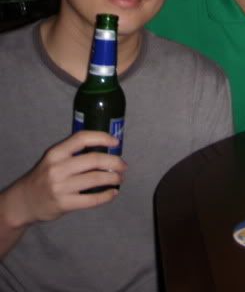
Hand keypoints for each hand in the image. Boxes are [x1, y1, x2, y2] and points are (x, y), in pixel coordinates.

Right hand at [2, 131, 125, 228]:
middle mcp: (57, 168)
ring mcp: (60, 187)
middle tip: (123, 166)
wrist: (24, 201)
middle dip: (114, 162)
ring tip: (119, 179)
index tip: (116, 142)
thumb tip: (107, 148)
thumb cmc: (45, 177)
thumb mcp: (53, 159)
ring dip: (113, 178)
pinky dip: (107, 195)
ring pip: (96, 179)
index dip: (102, 137)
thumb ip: (74, 153)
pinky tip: (113, 193)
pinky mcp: (64, 204)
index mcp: (55, 153)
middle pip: (94, 160)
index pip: (82, 138)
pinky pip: (92, 199)